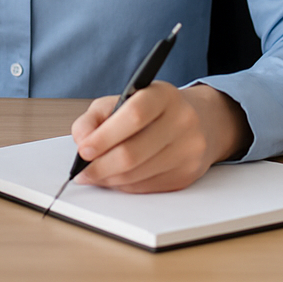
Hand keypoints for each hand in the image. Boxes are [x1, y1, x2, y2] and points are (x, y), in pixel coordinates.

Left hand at [69, 82, 252, 192]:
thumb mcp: (123, 99)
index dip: (104, 137)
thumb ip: (96, 116)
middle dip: (100, 166)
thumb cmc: (154, 110)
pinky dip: (125, 186)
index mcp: (163, 95)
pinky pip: (147, 187)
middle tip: (82, 172)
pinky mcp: (188, 174)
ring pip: (138, 175)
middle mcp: (182, 121)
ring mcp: (189, 150)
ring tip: (95, 175)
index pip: (134, 116)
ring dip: (109, 179)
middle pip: (133, 153)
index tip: (83, 150)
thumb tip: (81, 140)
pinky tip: (116, 178)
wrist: (200, 122)